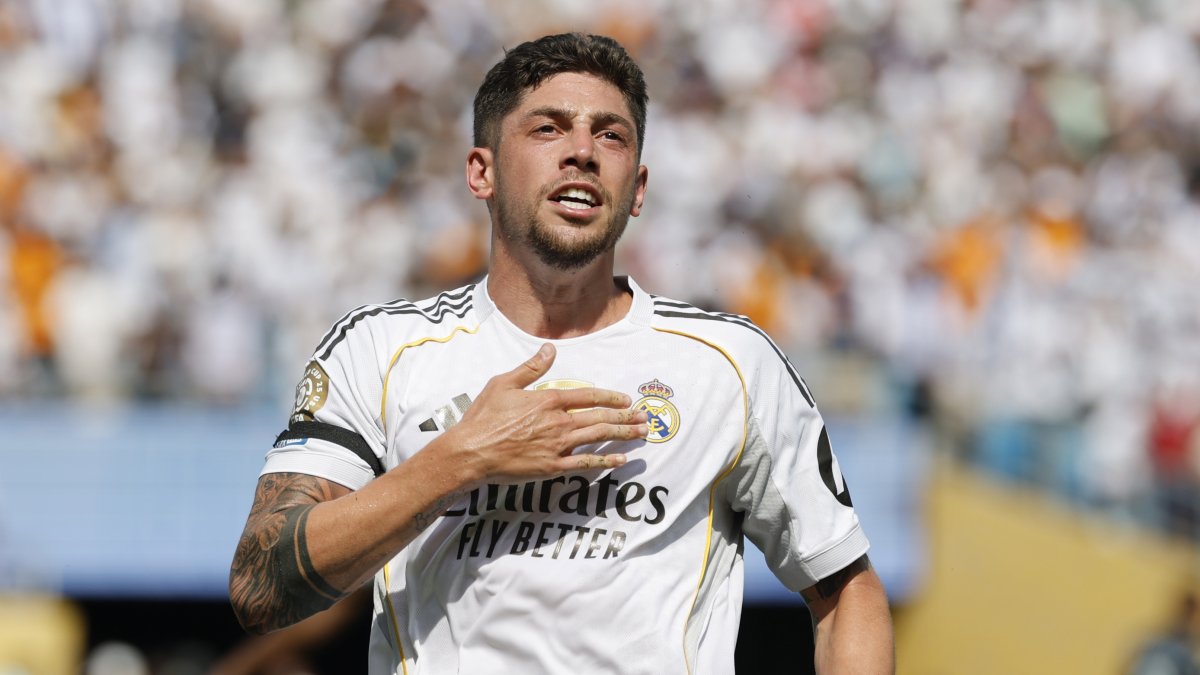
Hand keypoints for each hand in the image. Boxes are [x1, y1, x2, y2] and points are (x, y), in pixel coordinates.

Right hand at [443, 343, 647, 483]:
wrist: (471, 452)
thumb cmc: (484, 418)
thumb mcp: (504, 384)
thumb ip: (531, 368)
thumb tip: (551, 349)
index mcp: (548, 400)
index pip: (587, 396)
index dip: (609, 397)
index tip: (626, 399)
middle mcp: (558, 422)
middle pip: (600, 418)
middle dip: (625, 417)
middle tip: (644, 417)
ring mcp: (557, 446)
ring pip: (598, 437)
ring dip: (623, 434)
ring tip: (641, 433)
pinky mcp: (553, 467)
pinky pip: (586, 464)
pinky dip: (606, 461)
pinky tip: (622, 459)